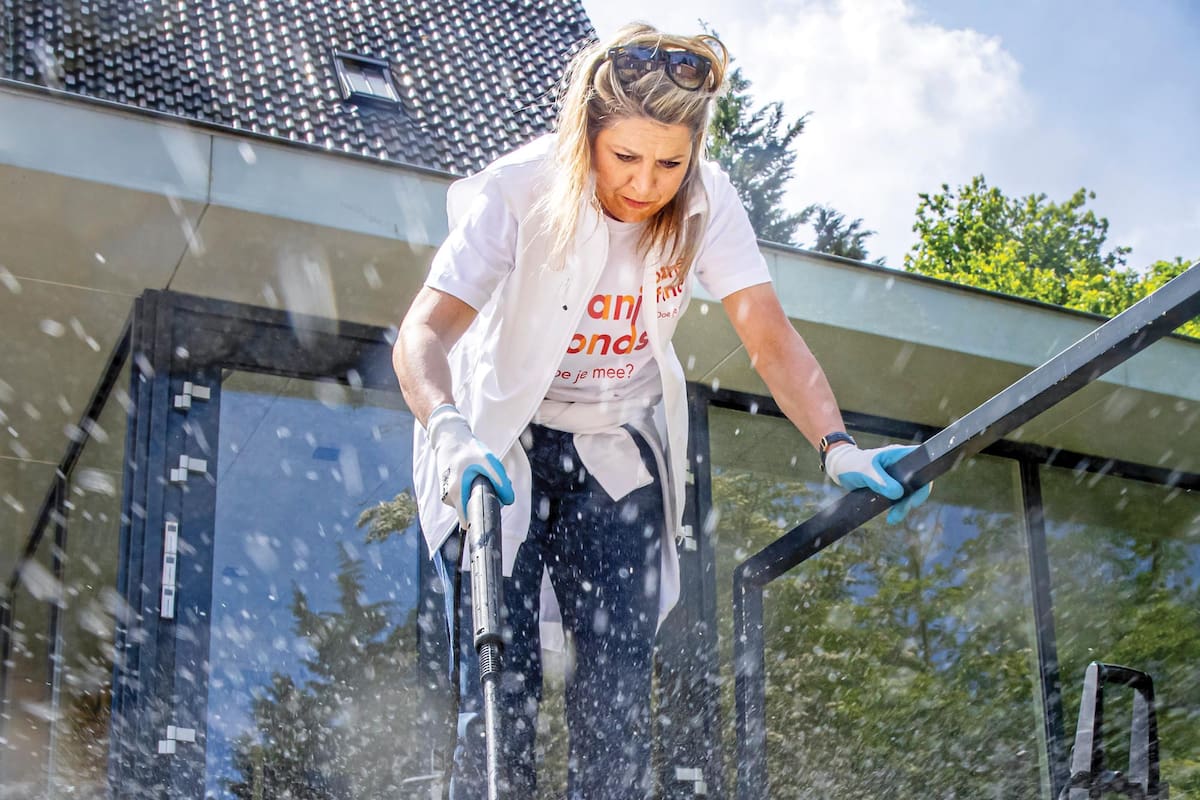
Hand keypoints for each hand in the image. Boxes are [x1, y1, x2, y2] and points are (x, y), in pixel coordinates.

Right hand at [427, 406, 514, 527]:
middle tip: (490, 482)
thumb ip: (501, 482)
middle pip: (471, 510)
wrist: (449, 438)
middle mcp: (449, 497)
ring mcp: (447, 494)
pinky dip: (471, 488)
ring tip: (480, 473)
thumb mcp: (488, 462)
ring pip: (468, 502)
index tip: (490, 506)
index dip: (481, 517)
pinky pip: (464, 495)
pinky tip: (473, 474)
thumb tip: (508, 499)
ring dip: (478, 492)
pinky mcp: (448, 489)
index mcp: (457, 493)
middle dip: (484, 500)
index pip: (468, 521)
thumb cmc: (467, 449)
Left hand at [824, 444, 931, 523]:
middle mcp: (902, 465)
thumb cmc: (853, 464)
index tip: (915, 496)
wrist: (841, 470)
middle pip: (918, 483)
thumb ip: (880, 481)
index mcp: (899, 454)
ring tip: (893, 518)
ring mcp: (898, 477)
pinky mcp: (891, 487)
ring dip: (904, 507)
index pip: (922, 464)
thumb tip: (898, 494)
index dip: (924, 480)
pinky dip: (898, 508)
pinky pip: (900, 499)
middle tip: (902, 510)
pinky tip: (891, 517)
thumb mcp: (865, 471)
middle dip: (913, 499)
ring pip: (910, 493)